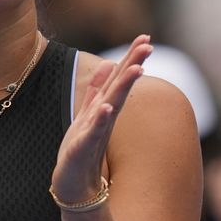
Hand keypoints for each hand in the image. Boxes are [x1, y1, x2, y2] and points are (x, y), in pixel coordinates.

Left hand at [51, 34, 152, 202]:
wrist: (72, 183)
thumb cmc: (81, 149)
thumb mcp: (87, 113)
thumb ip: (96, 90)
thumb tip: (109, 64)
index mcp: (105, 106)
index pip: (120, 78)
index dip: (131, 57)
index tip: (145, 37)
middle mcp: (105, 116)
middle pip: (121, 87)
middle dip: (134, 64)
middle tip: (148, 45)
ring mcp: (96, 131)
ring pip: (112, 104)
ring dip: (123, 87)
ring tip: (136, 69)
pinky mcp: (84, 147)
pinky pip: (94, 130)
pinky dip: (100, 118)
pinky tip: (106, 107)